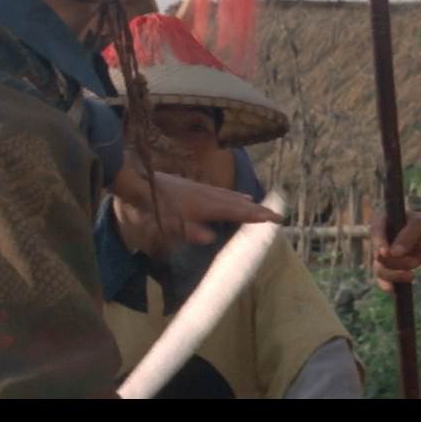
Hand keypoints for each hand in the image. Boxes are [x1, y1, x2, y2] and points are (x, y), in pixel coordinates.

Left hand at [111, 162, 280, 253]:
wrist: (143, 182)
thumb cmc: (156, 205)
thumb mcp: (171, 223)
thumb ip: (192, 231)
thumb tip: (212, 239)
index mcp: (207, 206)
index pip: (237, 212)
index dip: (256, 216)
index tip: (274, 219)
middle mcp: (210, 196)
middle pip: (239, 204)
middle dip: (259, 210)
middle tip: (277, 215)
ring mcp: (205, 190)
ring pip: (232, 196)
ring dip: (248, 203)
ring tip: (261, 207)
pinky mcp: (199, 188)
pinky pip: (223, 192)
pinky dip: (235, 195)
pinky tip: (239, 195)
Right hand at [373, 210, 420, 289]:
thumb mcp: (420, 226)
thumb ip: (407, 237)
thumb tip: (394, 253)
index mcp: (383, 222)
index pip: (375, 232)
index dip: (379, 243)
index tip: (386, 253)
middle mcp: (380, 239)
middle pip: (379, 256)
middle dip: (395, 263)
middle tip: (413, 262)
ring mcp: (384, 254)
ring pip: (380, 269)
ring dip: (394, 275)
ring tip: (411, 276)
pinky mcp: (390, 267)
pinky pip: (384, 279)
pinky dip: (387, 284)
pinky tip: (394, 289)